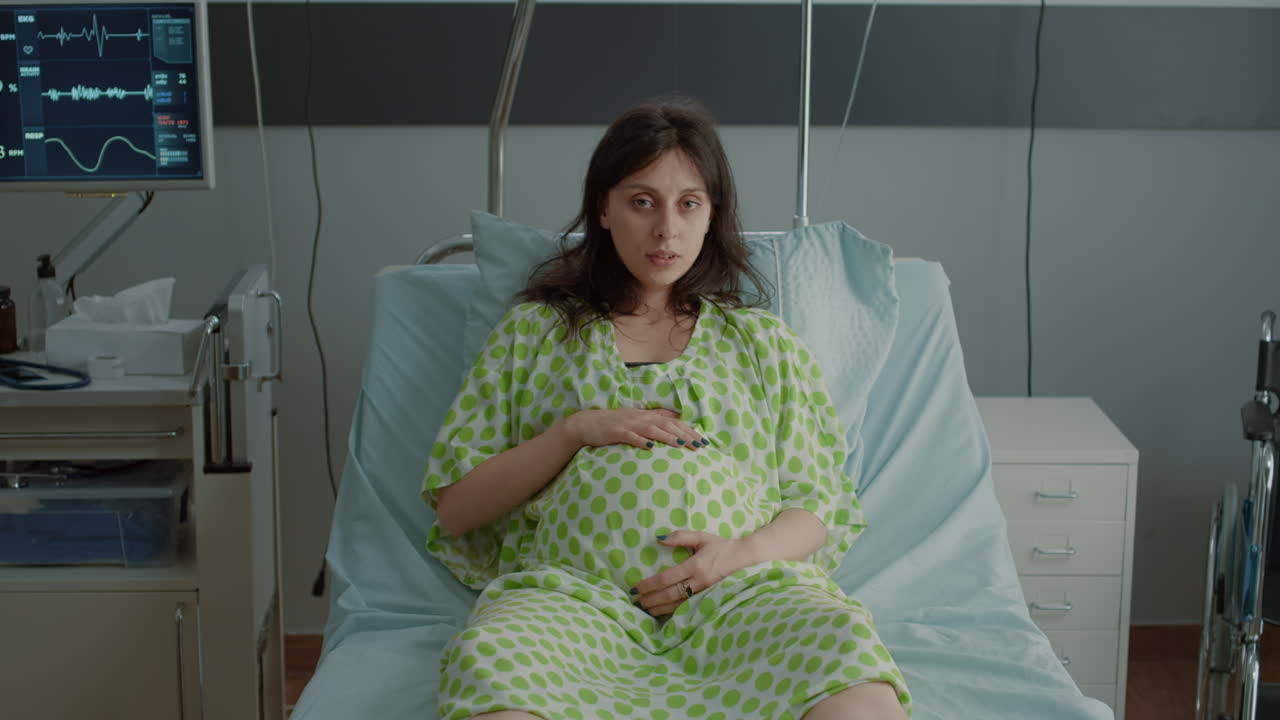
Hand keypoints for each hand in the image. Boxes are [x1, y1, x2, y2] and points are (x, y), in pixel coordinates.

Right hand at [565, 408, 707, 450]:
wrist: (587, 423)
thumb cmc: (614, 425)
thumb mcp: (637, 420)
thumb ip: (655, 420)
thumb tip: (677, 422)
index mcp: (646, 416)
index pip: (673, 422)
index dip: (689, 430)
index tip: (703, 440)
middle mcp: (640, 417)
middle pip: (667, 425)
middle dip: (685, 434)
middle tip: (700, 445)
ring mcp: (629, 424)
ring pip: (652, 429)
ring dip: (668, 437)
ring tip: (682, 445)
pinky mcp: (616, 432)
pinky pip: (631, 436)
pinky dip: (641, 441)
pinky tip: (650, 448)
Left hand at [631, 531, 753, 615]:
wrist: (747, 559)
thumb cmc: (723, 547)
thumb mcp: (702, 537)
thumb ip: (680, 537)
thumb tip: (659, 539)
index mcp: (695, 566)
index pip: (667, 578)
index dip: (649, 584)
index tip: (635, 587)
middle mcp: (699, 582)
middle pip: (669, 594)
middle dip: (650, 599)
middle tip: (635, 601)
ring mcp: (705, 593)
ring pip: (677, 604)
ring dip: (659, 608)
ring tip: (645, 609)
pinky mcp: (709, 599)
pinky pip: (688, 608)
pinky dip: (673, 612)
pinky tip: (663, 613)